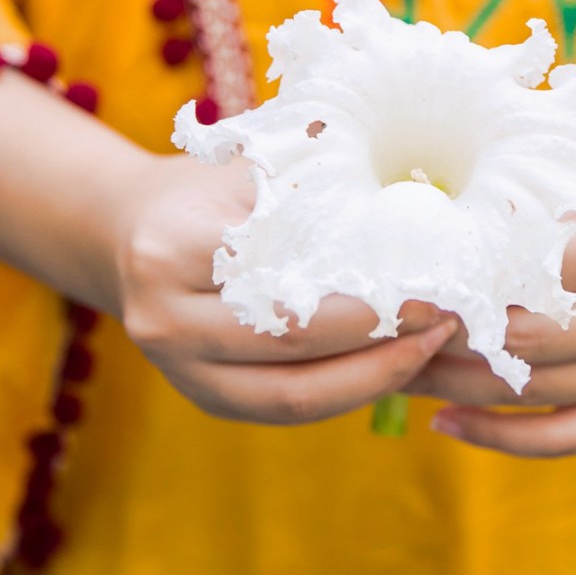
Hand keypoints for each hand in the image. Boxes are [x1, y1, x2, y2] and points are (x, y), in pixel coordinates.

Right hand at [102, 154, 456, 425]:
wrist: (128, 234)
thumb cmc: (207, 188)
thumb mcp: (249, 166)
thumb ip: (311, 182)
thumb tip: (415, 196)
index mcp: (168, 249)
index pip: (280, 276)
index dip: (361, 286)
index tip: (430, 275)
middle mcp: (162, 319)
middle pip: (290, 341)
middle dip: (380, 336)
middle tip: (447, 315)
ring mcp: (178, 369)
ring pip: (292, 394)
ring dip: (373, 378)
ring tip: (432, 347)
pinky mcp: (203, 398)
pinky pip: (284, 409)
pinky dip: (346, 393)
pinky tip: (394, 368)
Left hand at [404, 208, 575, 457]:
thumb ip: (536, 215)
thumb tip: (433, 240)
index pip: (539, 270)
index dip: (471, 277)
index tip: (410, 277)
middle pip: (532, 338)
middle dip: (451, 337)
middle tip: (390, 328)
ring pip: (537, 390)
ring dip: (457, 386)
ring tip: (399, 370)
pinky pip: (565, 437)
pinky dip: (499, 438)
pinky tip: (446, 424)